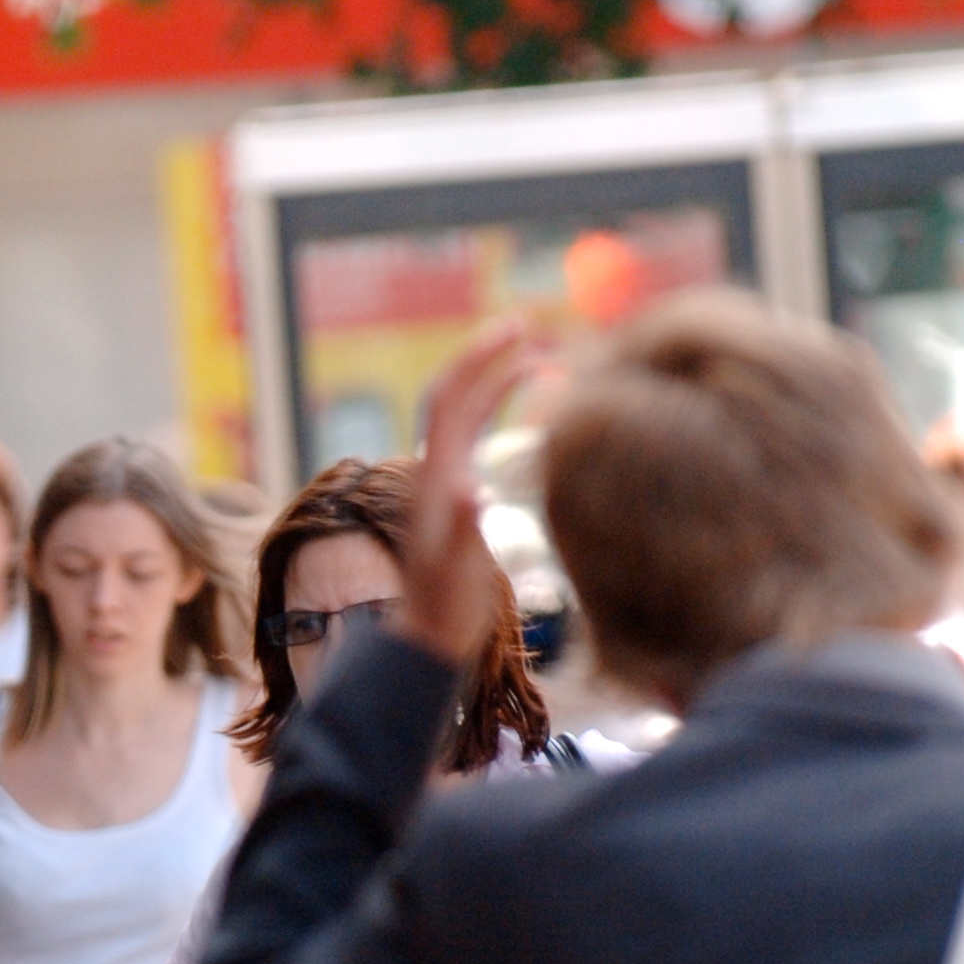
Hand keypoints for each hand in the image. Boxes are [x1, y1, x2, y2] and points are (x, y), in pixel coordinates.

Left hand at [402, 321, 549, 665]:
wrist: (426, 637)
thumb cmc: (446, 608)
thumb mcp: (459, 570)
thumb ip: (465, 528)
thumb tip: (470, 490)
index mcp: (435, 478)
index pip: (450, 401)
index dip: (477, 360)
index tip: (513, 330)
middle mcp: (433, 472)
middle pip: (453, 396)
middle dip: (485, 357)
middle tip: (523, 325)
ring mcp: (441, 483)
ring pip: (464, 415)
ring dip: (494, 381)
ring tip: (537, 361)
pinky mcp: (452, 496)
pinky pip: (473, 439)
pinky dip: (496, 412)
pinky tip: (522, 412)